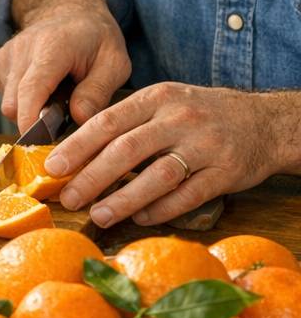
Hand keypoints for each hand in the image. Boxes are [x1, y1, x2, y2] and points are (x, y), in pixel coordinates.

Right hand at [0, 0, 130, 128]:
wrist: (71, 13)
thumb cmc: (96, 41)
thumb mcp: (114, 64)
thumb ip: (98, 92)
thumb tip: (79, 119)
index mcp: (53, 47)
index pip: (31, 89)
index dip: (30, 120)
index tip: (39, 142)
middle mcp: (21, 49)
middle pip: (14, 103)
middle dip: (34, 120)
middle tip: (63, 115)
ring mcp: (5, 55)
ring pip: (8, 103)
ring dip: (29, 109)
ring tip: (55, 96)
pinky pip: (4, 95)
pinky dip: (22, 100)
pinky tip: (42, 87)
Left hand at [47, 84, 280, 226]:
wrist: (264, 122)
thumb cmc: (198, 116)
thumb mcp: (162, 104)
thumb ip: (125, 123)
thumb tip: (74, 154)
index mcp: (156, 99)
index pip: (107, 122)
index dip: (77, 147)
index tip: (52, 168)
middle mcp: (179, 119)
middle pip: (126, 150)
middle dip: (92, 177)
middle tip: (69, 199)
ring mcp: (205, 145)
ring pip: (157, 176)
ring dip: (123, 199)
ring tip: (98, 214)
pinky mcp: (226, 172)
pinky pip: (188, 195)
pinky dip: (161, 210)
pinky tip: (140, 218)